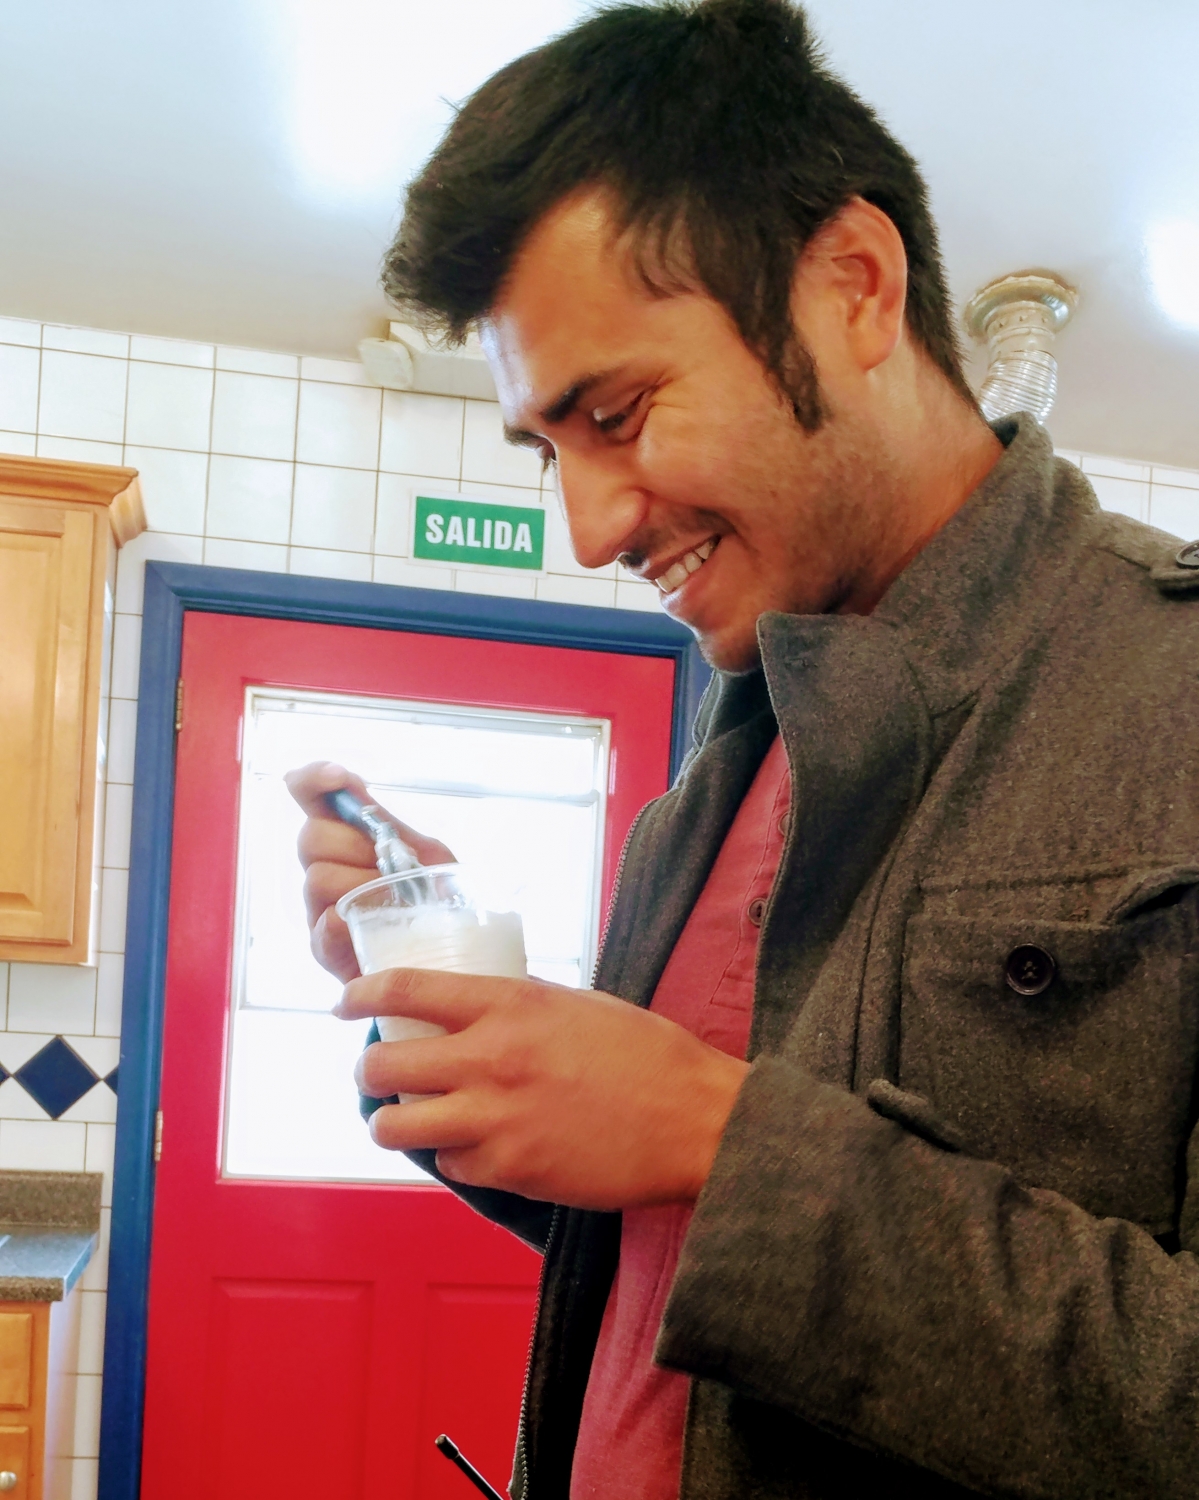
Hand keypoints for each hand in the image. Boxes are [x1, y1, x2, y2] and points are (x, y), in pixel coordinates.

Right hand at [284, 761, 454, 982]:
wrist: (449, 959)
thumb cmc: (435, 901)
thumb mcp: (425, 854)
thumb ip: (385, 822)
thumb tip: (347, 781)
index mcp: (346, 838)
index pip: (310, 796)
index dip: (313, 780)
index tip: (337, 778)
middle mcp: (324, 868)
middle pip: (312, 838)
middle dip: (356, 847)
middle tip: (391, 868)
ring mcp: (319, 907)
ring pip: (319, 879)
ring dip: (363, 887)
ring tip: (398, 904)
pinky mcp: (323, 948)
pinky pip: (327, 923)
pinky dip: (355, 922)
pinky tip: (375, 927)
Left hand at [337, 967, 750, 1209]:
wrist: (694, 1120)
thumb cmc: (647, 1055)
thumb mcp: (576, 1005)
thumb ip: (517, 1007)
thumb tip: (473, 1011)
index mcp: (509, 1005)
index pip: (405, 990)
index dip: (360, 994)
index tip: (345, 1001)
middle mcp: (490, 1059)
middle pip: (382, 1066)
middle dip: (366, 1071)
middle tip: (374, 1073)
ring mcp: (495, 1121)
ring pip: (397, 1128)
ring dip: (392, 1124)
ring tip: (403, 1120)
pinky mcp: (510, 1171)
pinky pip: (451, 1165)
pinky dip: (454, 1157)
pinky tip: (475, 1147)